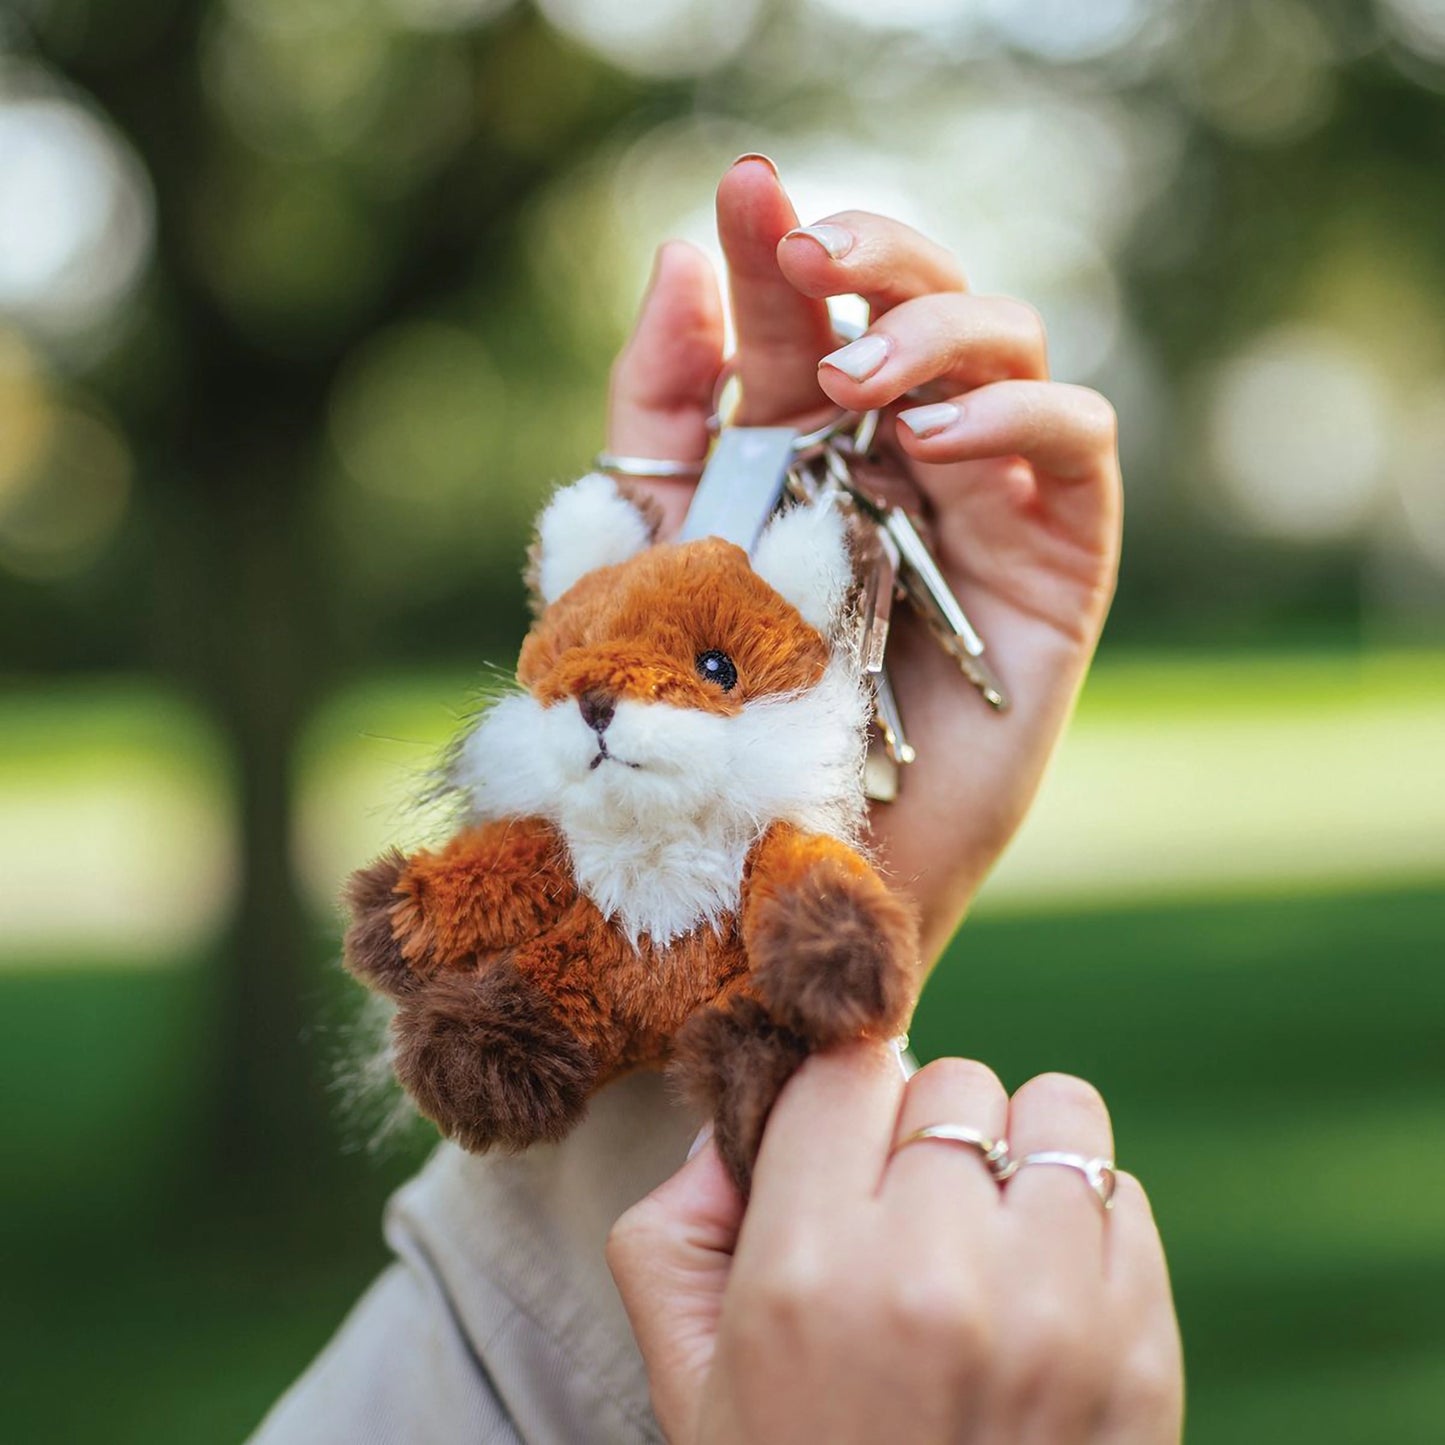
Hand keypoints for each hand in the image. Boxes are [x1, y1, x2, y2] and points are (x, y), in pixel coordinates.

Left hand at [606, 156, 1121, 958]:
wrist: (767, 874)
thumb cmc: (700, 725)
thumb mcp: (643, 550)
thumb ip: (660, 410)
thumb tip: (681, 259)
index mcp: (803, 452)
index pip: (804, 320)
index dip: (778, 249)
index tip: (742, 194)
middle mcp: (897, 464)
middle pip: (921, 305)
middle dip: (873, 258)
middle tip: (810, 257)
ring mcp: (981, 509)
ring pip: (1009, 348)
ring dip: (938, 330)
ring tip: (855, 382)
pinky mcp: (1052, 572)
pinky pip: (1078, 452)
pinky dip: (1021, 417)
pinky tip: (939, 443)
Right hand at [608, 1045, 1181, 1443]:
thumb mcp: (690, 1377)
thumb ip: (674, 1230)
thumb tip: (728, 1126)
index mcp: (808, 1277)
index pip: (845, 1070)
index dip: (835, 1101)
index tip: (836, 1143)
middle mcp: (938, 1279)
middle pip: (951, 1081)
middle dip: (920, 1130)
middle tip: (905, 1209)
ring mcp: (1057, 1313)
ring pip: (1058, 1111)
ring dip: (1017, 1152)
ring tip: (986, 1225)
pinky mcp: (1145, 1350)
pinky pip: (1124, 1196)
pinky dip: (1081, 1221)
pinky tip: (1039, 1291)